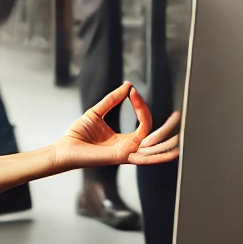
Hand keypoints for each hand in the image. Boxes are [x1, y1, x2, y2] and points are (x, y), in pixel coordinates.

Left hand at [53, 83, 179, 169]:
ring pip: (153, 146)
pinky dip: (158, 155)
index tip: (134, 92)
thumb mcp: (97, 113)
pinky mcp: (120, 157)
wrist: (63, 148)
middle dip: (169, 127)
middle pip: (155, 138)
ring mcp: (126, 154)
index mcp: (125, 140)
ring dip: (167, 136)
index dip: (142, 107)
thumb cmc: (77, 135)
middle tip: (178, 115)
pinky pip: (144, 156)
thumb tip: (127, 86)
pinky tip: (172, 152)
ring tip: (178, 124)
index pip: (143, 124)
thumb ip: (112, 100)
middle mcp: (129, 148)